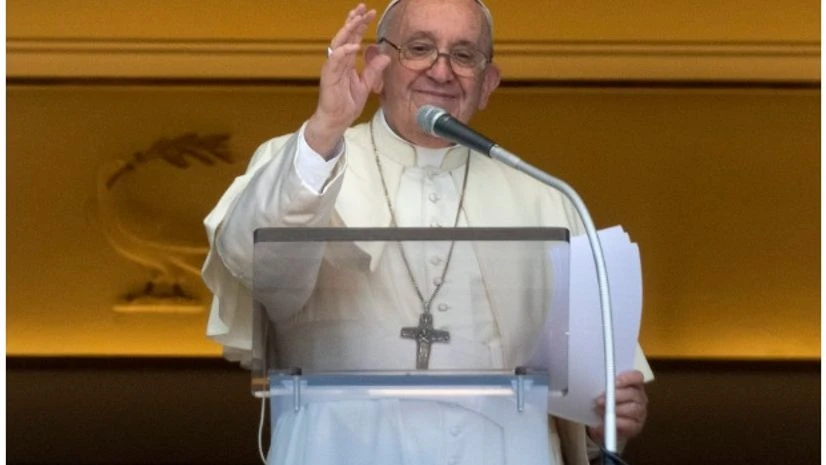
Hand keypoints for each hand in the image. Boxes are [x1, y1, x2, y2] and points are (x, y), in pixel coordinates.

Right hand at [305, 3, 390, 157]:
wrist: (337, 120)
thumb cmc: (347, 104)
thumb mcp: (366, 84)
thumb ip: (374, 70)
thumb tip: (386, 56)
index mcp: (346, 62)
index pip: (353, 38)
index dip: (360, 25)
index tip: (369, 13)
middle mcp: (338, 61)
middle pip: (345, 36)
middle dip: (354, 21)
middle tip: (363, 9)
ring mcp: (332, 67)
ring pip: (338, 43)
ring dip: (348, 30)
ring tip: (357, 19)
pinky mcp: (328, 76)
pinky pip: (335, 60)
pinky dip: (344, 52)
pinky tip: (354, 45)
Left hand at [588, 370, 647, 442]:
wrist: (603, 425)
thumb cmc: (603, 403)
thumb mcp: (602, 392)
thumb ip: (603, 385)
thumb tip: (595, 381)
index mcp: (633, 384)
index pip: (637, 377)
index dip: (627, 378)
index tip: (614, 381)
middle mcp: (639, 397)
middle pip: (633, 393)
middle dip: (616, 396)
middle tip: (600, 400)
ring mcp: (640, 413)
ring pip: (632, 409)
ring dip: (615, 409)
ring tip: (600, 411)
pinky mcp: (637, 427)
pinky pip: (629, 424)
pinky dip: (617, 422)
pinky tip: (607, 422)